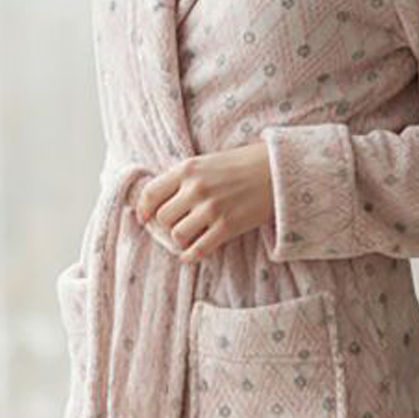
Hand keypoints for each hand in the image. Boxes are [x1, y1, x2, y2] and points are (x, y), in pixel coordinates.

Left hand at [134, 143, 273, 261]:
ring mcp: (212, 209)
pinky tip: (191, 253)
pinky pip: (198, 250)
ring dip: (180, 239)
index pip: (151, 193)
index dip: (143, 209)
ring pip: (177, 236)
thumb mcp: (206, 162)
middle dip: (166, 225)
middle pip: (162, 218)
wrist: (275, 171)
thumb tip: (158, 202)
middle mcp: (196, 189)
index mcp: (187, 169)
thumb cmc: (239, 165)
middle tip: (176, 225)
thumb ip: (182, 179)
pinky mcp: (227, 227)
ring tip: (189, 235)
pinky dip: (191, 255)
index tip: (144, 218)